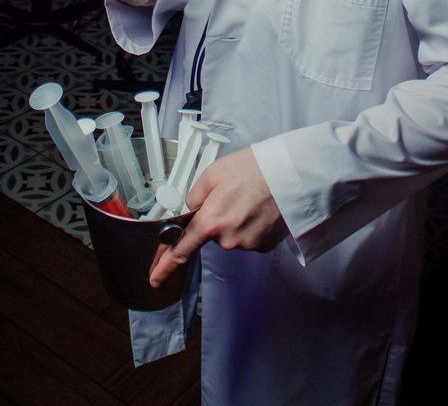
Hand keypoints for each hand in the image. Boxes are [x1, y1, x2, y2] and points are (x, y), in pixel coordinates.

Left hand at [148, 147, 287, 287]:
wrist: (292, 175)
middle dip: (216, 218)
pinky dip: (251, 224)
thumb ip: (195, 194)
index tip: (154, 278)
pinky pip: (248, 237)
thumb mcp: (214, 173)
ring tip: (251, 198)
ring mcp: (247, 245)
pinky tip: (260, 208)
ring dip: (235, 220)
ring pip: (231, 234)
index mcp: (210, 221)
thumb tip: (191, 208)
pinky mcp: (264, 246)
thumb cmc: (256, 169)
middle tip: (232, 195)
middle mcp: (227, 239)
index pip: (181, 250)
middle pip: (211, 233)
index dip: (165, 266)